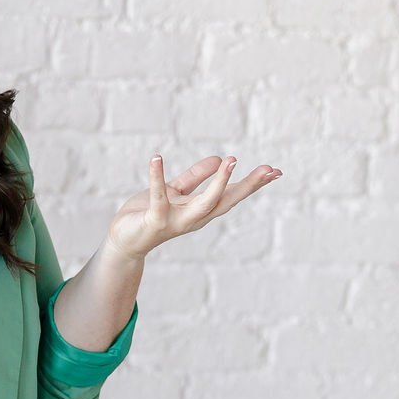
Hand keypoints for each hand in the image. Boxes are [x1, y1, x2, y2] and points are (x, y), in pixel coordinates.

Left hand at [104, 154, 280, 259]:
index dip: (252, 184)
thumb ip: (196, 176)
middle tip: (269, 170)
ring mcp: (176, 220)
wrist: (124, 240)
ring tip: (231, 160)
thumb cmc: (148, 214)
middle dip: (248, 186)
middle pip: (226, 201)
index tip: (275, 172)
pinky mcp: (154, 219)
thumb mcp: (177, 191)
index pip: (231, 195)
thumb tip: (220, 159)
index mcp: (200, 209)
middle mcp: (194, 217)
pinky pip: (158, 196)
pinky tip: (157, 158)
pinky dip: (157, 177)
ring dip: (219, 183)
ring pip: (204, 202)